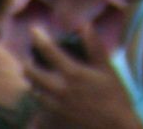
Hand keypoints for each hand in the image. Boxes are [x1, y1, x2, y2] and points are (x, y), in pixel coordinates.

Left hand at [27, 29, 142, 128]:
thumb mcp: (107, 69)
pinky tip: (45, 99)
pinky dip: (40, 101)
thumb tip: (85, 25)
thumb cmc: (114, 97)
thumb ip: (94, 47)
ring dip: (33, 83)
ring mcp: (55, 107)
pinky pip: (40, 109)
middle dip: (28, 65)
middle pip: (32, 74)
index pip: (49, 51)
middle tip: (27, 61)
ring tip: (35, 79)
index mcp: (72, 74)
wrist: (114, 128)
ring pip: (34, 92)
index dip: (39, 38)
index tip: (33, 30)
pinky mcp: (55, 121)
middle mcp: (59, 90)